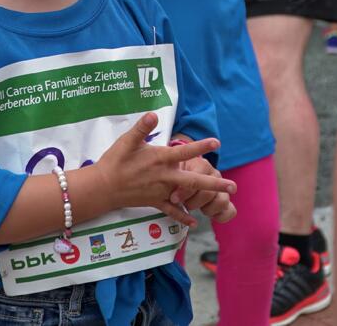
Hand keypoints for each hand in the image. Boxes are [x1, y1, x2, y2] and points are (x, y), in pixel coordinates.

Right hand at [95, 112, 236, 225]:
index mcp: (160, 159)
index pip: (185, 151)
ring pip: (187, 195)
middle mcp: (165, 176)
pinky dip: (183, 217)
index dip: (201, 146)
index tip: (217, 142)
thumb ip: (142, 128)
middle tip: (233, 185)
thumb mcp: (127, 141)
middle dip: (215, 182)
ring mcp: (161, 191)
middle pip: (194, 180)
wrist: (103, 187)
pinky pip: (172, 211)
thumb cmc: (115, 161)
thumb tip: (153, 114)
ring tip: (223, 199)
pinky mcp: (155, 202)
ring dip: (205, 197)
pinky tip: (194, 222)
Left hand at [170, 155, 236, 223]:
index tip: (173, 199)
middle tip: (183, 205)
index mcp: (201, 165)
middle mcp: (214, 174)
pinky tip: (211, 216)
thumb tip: (173, 196)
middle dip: (194, 203)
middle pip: (209, 193)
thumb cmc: (174, 174)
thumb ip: (172, 181)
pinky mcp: (224, 200)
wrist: (181, 175)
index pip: (197, 179)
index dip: (185, 192)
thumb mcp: (171, 173)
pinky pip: (231, 211)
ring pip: (223, 201)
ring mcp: (221, 187)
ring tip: (194, 208)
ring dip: (207, 209)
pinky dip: (221, 216)